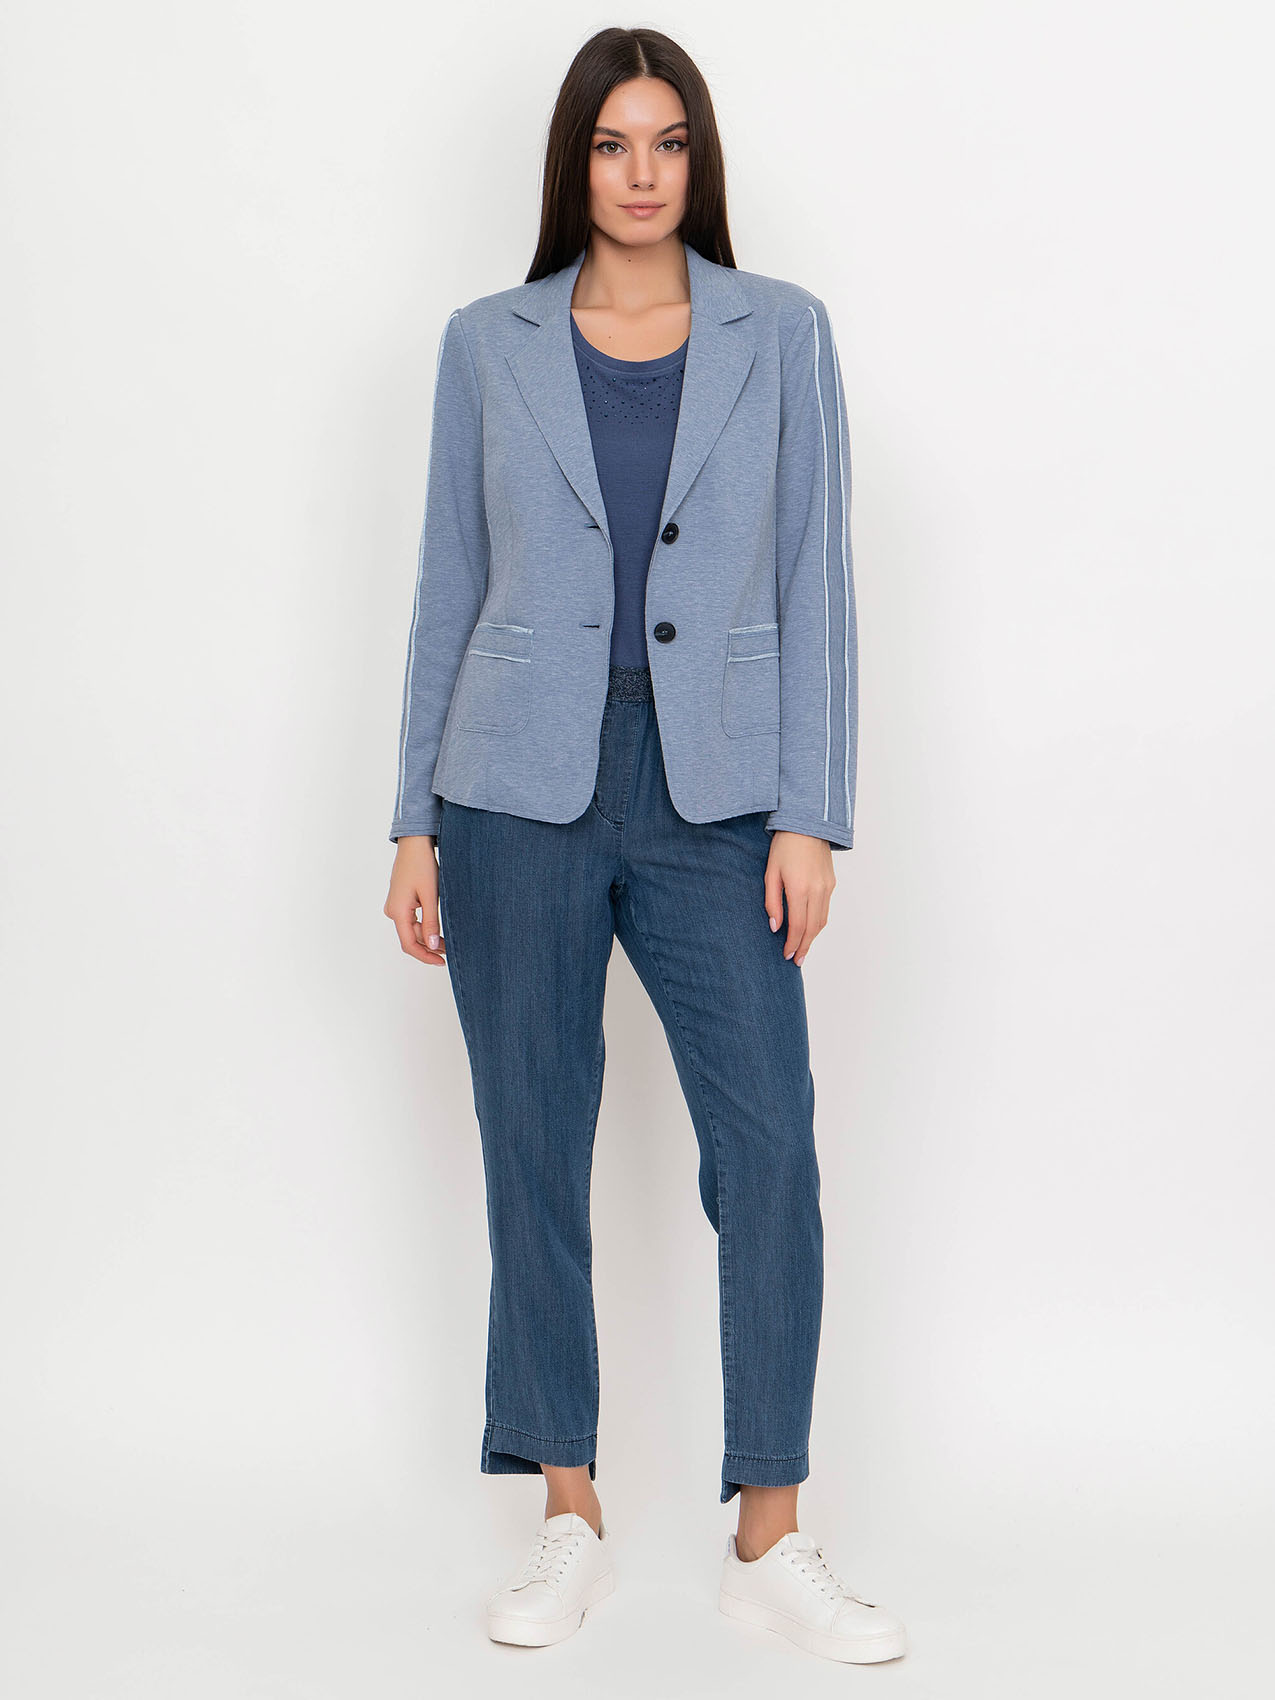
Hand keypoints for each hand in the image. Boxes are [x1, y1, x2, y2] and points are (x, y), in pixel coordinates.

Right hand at [384, 836, 445, 964]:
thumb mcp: (430, 896)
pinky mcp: (400, 901)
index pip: (409, 944)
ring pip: (411, 930)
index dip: (425, 956)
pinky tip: (436, 929)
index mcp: (398, 912)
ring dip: (427, 937)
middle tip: (448, 953)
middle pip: (410, 938)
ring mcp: (395, 906)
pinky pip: (411, 920)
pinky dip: (424, 926)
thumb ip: (431, 922)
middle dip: (428, 948)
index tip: (441, 962)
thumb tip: (431, 946)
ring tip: (446, 942)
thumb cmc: (422, 865)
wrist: (414, 844)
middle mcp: (392, 911)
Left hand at [764, 831, 835, 964]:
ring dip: (812, 937)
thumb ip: (772, 901)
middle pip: (812, 928)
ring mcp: (827, 888)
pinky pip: (825, 909)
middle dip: (804, 947)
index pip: (797, 926)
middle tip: (797, 961)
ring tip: (803, 949)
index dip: (793, 944)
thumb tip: (775, 926)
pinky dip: (818, 923)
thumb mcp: (771, 873)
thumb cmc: (785, 846)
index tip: (787, 955)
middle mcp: (817, 891)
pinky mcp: (831, 883)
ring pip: (822, 921)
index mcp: (799, 889)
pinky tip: (809, 929)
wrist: (808, 825)